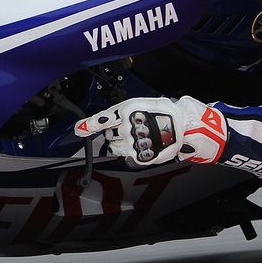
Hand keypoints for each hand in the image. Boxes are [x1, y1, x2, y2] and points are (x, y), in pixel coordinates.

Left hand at [74, 96, 228, 165]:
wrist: (183, 125)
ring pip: (116, 148)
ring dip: (124, 143)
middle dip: (117, 133)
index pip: (103, 119)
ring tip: (141, 136)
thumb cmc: (160, 112)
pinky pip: (127, 157)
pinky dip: (133, 152)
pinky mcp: (140, 155)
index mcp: (128, 111)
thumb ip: (116, 114)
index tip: (79, 129)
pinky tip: (144, 144)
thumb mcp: (138, 105)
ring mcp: (135, 143)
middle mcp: (129, 127)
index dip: (89, 125)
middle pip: (109, 136)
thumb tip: (96, 123)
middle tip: (134, 127)